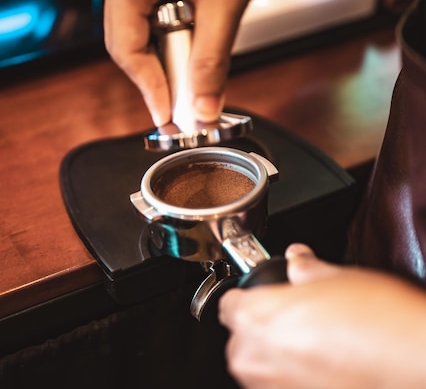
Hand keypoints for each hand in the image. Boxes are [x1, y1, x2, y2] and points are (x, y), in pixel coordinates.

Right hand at [103, 0, 270, 126]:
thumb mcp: (225, 0)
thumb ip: (212, 59)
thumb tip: (203, 105)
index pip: (126, 48)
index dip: (148, 86)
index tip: (167, 113)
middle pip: (127, 41)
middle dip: (157, 72)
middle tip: (183, 98)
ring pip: (140, 27)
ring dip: (169, 51)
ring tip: (195, 62)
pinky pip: (153, 10)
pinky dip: (175, 30)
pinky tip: (195, 34)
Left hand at [218, 243, 425, 388]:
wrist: (416, 365)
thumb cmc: (377, 322)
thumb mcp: (337, 277)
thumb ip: (306, 269)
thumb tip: (299, 261)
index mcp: (253, 317)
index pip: (229, 304)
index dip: (249, 298)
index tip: (265, 299)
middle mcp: (252, 358)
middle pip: (241, 339)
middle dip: (265, 330)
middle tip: (300, 322)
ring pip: (260, 368)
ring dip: (279, 359)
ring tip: (319, 347)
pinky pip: (281, 388)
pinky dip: (295, 380)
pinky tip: (326, 368)